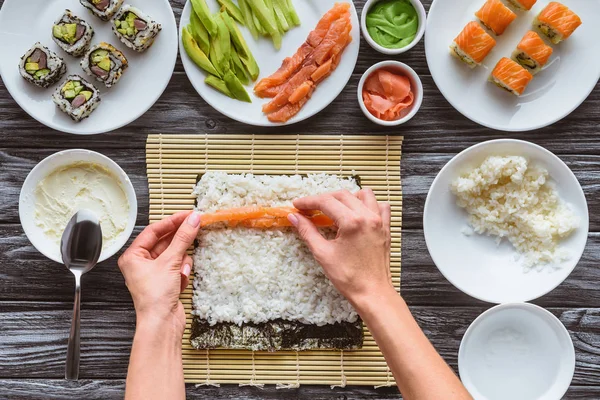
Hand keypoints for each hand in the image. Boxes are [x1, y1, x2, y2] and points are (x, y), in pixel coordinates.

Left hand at [118, 211, 201, 333]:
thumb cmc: (155, 297)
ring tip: (182, 269)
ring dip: (181, 260)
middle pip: (165, 242)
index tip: (188, 215)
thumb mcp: (170, 262)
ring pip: (174, 255)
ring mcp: (154, 273)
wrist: (162, 324)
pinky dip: (182, 271)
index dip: (172, 221)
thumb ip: (183, 238)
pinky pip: (178, 267)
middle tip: (195, 226)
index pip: (154, 231)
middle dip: (179, 241)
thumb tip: (192, 220)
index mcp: (133, 256)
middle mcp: (141, 263)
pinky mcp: (166, 282)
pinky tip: (182, 280)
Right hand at [288, 189, 392, 307]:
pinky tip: (358, 213)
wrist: (372, 293)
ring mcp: (379, 221)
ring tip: (335, 208)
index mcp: (352, 222)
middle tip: (310, 208)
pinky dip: (369, 205)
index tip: (298, 205)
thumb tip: (294, 217)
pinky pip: (380, 206)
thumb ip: (307, 231)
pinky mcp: (385, 228)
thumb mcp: (323, 254)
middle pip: (342, 195)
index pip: (326, 202)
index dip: (308, 201)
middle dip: (323, 198)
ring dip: (347, 197)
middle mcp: (368, 216)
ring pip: (364, 195)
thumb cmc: (349, 277)